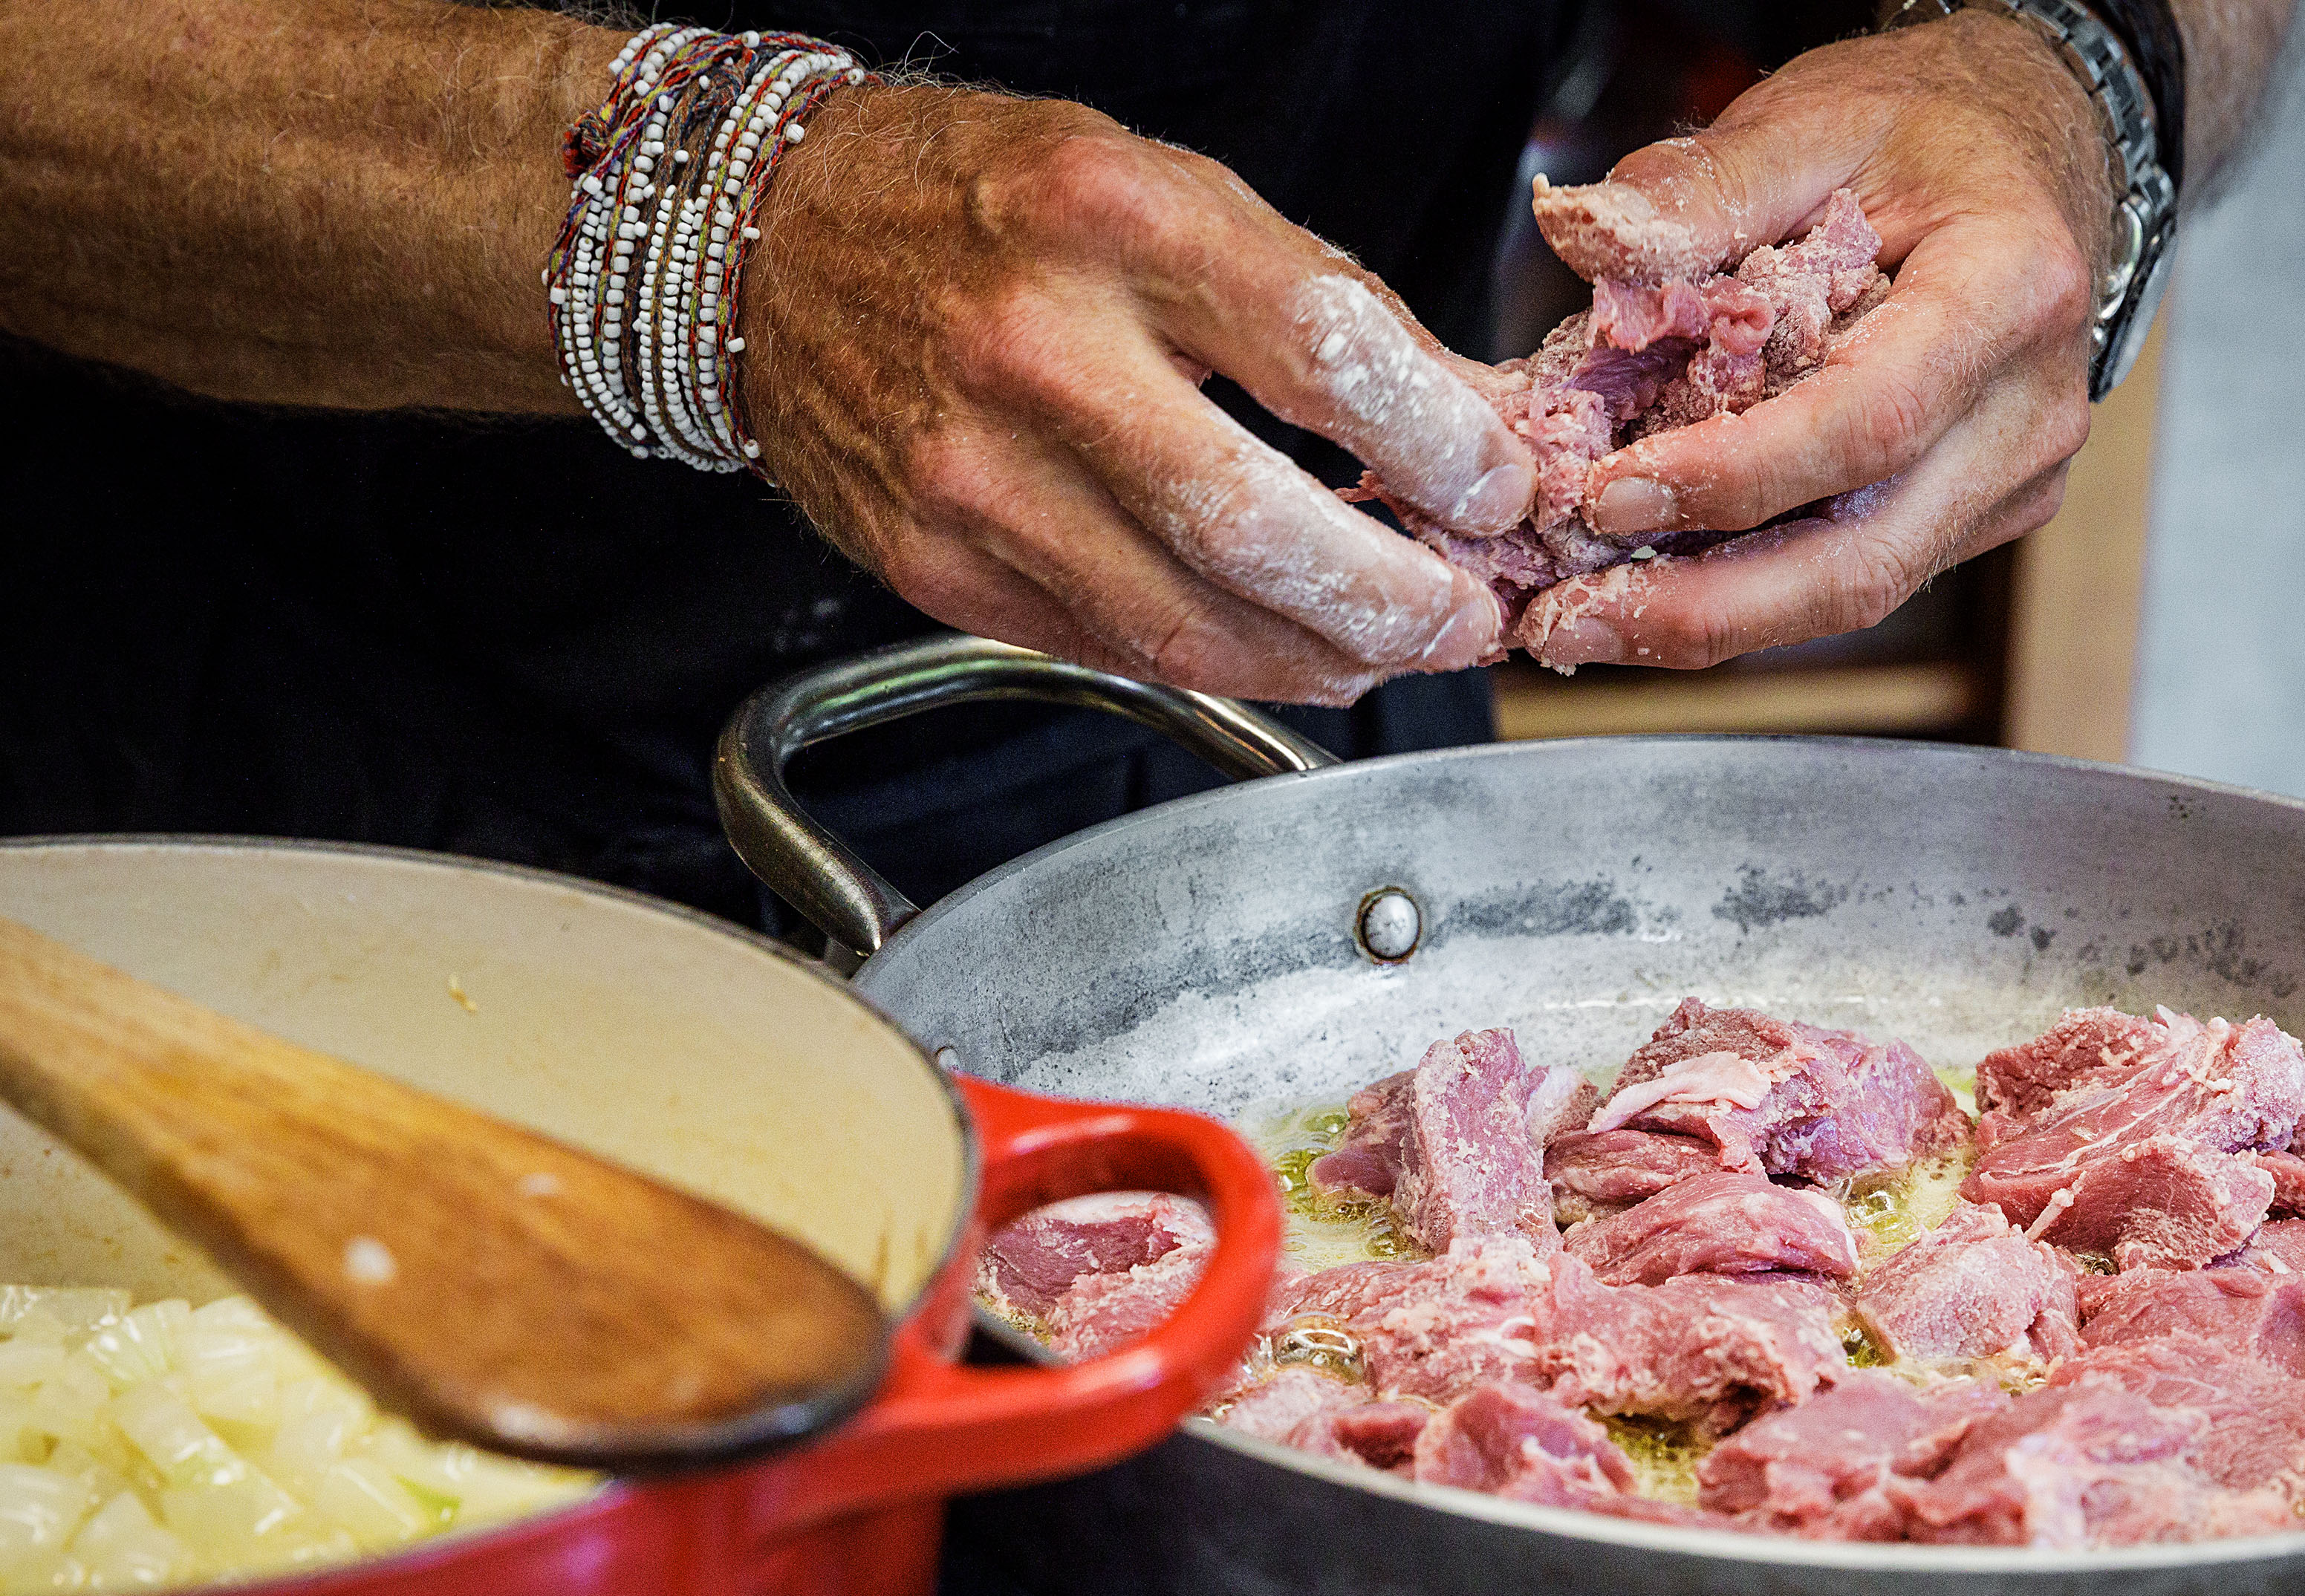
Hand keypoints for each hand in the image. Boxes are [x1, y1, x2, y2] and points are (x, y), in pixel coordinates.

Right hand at [741, 89, 1535, 703]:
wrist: (767, 245)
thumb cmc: (979, 204)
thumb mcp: (1160, 185)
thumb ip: (1310, 302)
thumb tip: (1464, 419)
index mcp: (1110, 219)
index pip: (1324, 352)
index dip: (1440, 443)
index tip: (1499, 482)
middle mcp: (1035, 353)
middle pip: (1258, 525)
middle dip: (1396, 595)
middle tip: (1469, 611)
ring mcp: (974, 477)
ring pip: (1191, 624)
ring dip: (1328, 658)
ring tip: (1401, 645)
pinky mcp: (937, 567)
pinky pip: (1118, 649)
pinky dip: (1231, 664)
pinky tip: (1294, 651)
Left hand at [1521, 11, 2111, 671]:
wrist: (2026, 158)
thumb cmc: (1921, 134)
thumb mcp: (1810, 122)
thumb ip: (1701, 186)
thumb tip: (1580, 230)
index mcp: (2008, 290)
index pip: (1866, 420)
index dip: (1731, 478)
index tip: (1606, 496)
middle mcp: (2028, 409)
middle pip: (1864, 557)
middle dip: (1703, 609)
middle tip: (1566, 620)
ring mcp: (2012, 478)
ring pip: (1857, 590)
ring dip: (1710, 622)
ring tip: (1579, 622)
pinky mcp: (1979, 517)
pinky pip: (1856, 573)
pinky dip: (1746, 592)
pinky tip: (1646, 587)